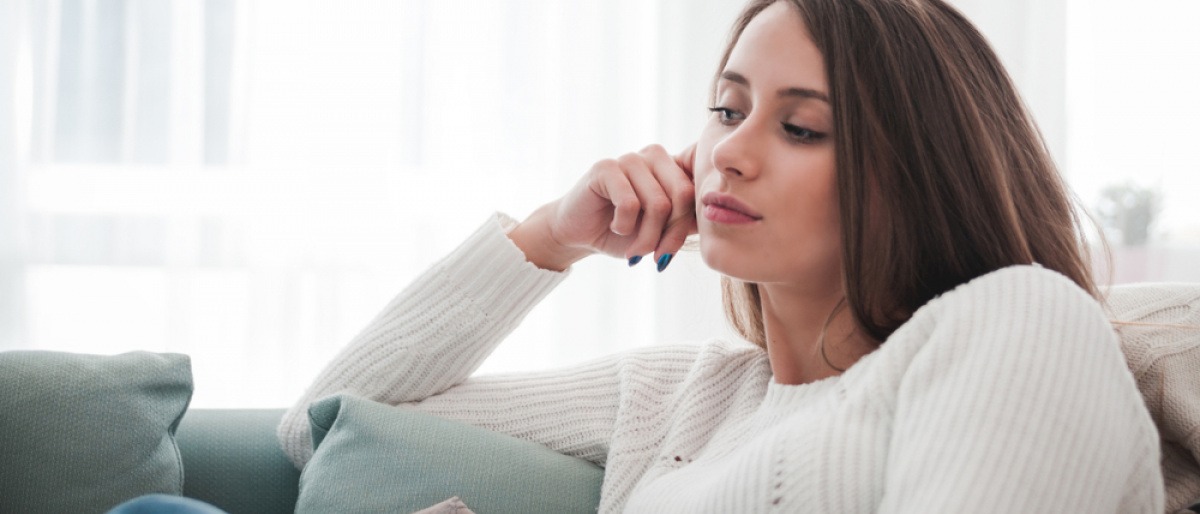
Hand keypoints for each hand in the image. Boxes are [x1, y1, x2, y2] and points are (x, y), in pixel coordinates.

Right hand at [510, 144, 696, 270]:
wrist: (580, 234)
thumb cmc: (624, 232)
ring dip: (646, 237)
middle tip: (655, 256)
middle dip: (670, 235)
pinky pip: (630, 203)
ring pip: (658, 204)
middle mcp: (655, 155)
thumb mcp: (663, 231)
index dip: (688, 225)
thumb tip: (720, 217)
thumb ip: (688, 221)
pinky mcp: (606, 167)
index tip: (669, 252)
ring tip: (634, 248)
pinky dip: (624, 226)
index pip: (697, 192)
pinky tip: (614, 226)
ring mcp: (630, 158)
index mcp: (673, 166)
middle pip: (682, 197)